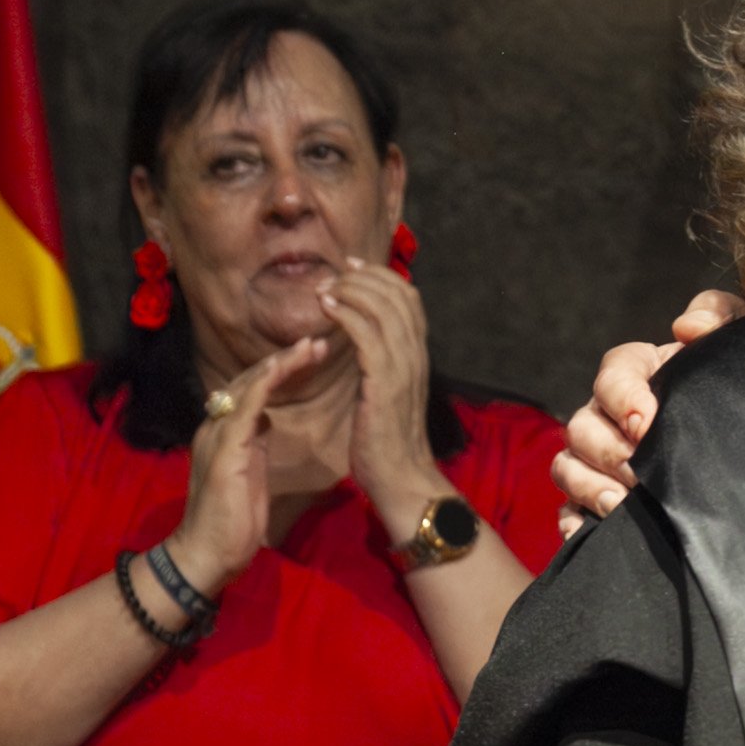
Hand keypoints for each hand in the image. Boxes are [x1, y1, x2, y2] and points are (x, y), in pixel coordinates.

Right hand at [164, 337, 328, 593]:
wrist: (206, 555)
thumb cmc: (232, 522)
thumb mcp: (250, 472)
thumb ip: (255, 443)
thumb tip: (267, 420)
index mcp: (224, 433)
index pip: (251, 389)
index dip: (280, 370)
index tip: (310, 354)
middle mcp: (216, 426)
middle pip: (250, 380)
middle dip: (284, 359)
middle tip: (316, 340)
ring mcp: (217, 435)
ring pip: (248, 385)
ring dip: (280, 363)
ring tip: (310, 346)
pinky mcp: (224, 448)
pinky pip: (245, 406)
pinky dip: (266, 383)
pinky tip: (286, 366)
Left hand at [322, 255, 446, 527]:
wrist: (402, 478)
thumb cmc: (387, 442)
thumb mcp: (389, 393)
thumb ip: (382, 364)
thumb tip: (365, 343)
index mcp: (418, 356)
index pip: (409, 299)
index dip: (381, 276)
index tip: (352, 267)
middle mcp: (416, 355)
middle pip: (399, 295)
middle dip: (364, 276)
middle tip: (334, 274)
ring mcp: (403, 367)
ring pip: (384, 308)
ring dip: (352, 290)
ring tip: (326, 288)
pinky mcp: (385, 382)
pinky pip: (368, 334)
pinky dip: (348, 314)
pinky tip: (327, 308)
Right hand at [557, 291, 744, 525]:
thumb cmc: (733, 382)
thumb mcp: (736, 341)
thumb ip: (718, 314)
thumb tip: (688, 327)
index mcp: (638, 372)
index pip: (612, 374)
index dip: (623, 397)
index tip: (647, 423)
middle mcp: (609, 414)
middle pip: (581, 426)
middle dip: (608, 451)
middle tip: (641, 473)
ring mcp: (599, 457)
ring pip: (567, 466)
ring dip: (588, 486)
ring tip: (621, 506)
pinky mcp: (598, 496)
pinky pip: (569, 510)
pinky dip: (573, 522)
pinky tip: (590, 533)